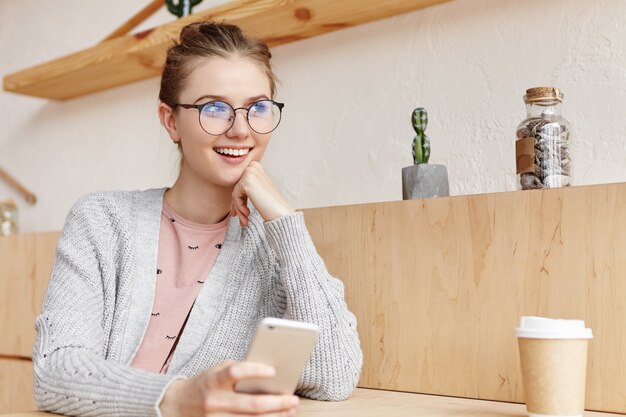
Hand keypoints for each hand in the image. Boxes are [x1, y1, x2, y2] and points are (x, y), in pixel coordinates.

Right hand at [160, 360, 298, 416]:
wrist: (177, 405)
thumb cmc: (205, 383)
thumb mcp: (217, 370)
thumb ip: (239, 370)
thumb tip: (270, 374)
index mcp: (214, 380)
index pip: (235, 372)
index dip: (254, 371)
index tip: (273, 371)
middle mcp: (214, 401)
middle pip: (251, 405)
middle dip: (277, 403)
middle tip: (293, 399)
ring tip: (289, 411)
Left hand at [231, 161, 294, 225]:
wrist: (280, 211)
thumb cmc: (271, 203)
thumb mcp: (257, 189)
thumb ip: (246, 186)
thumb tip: (232, 191)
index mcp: (255, 166)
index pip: (240, 183)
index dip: (240, 198)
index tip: (242, 212)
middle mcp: (252, 166)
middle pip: (237, 187)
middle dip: (238, 204)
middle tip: (242, 218)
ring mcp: (249, 173)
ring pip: (235, 193)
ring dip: (239, 208)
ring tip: (245, 220)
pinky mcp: (246, 182)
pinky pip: (235, 196)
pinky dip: (239, 207)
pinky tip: (247, 214)